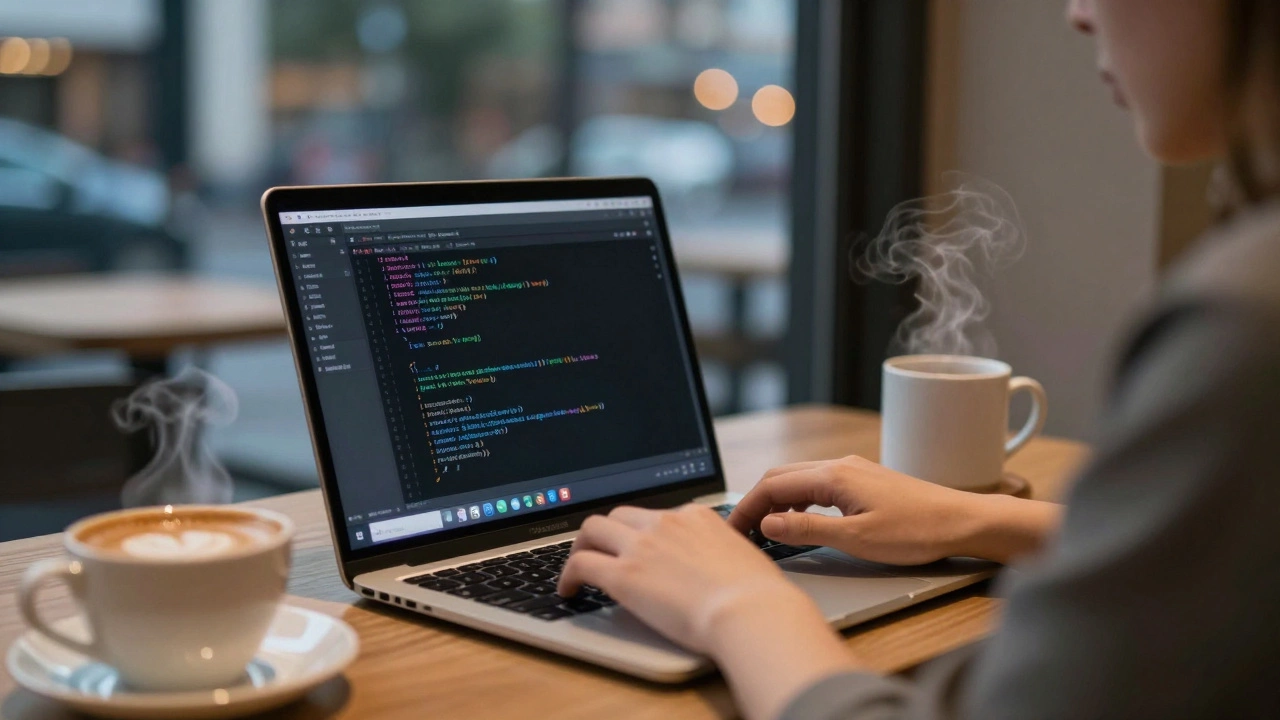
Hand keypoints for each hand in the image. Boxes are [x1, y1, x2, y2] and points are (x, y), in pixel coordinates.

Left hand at [558, 504, 862, 719]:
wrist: (750, 611)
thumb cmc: (758, 597)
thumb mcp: (744, 560)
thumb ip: (723, 554)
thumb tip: (720, 568)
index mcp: (697, 517)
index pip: (657, 515)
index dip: (641, 531)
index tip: (637, 546)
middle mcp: (666, 523)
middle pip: (620, 514)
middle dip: (607, 533)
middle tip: (601, 553)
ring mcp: (642, 546)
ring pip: (593, 528)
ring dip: (582, 546)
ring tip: (578, 568)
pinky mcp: (623, 574)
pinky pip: (581, 563)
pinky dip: (567, 574)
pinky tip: (568, 591)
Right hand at [728, 455, 1059, 564]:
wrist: (962, 522)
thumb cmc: (916, 532)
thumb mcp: (856, 539)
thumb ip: (807, 531)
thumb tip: (768, 524)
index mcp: (834, 476)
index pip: (773, 486)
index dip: (746, 508)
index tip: (731, 531)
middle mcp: (840, 465)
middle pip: (781, 476)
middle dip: (754, 501)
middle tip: (739, 530)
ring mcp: (854, 470)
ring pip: (798, 478)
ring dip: (775, 500)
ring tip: (763, 528)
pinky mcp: (865, 480)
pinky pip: (817, 484)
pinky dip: (797, 500)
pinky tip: (799, 521)